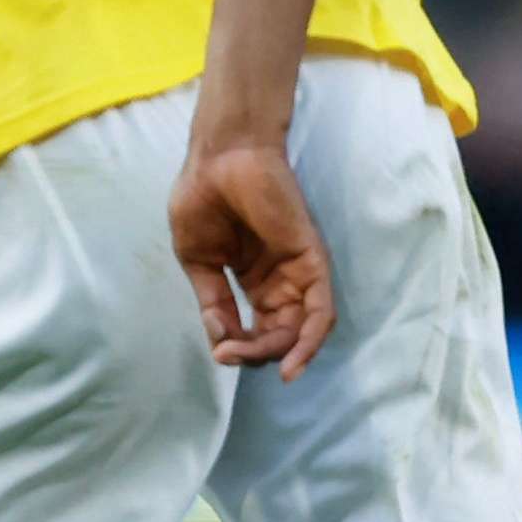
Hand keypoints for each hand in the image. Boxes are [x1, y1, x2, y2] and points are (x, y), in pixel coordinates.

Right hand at [170, 135, 336, 377]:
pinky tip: (291, 364)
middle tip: (228, 354)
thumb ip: (213, 300)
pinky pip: (321, 311)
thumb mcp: (199, 260)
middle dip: (255, 354)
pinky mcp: (312, 260)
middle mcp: (281, 282)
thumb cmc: (204, 198)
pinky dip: (310, 342)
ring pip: (300, 331)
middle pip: (280, 337)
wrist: (219, 158)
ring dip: (275, 352)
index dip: (238, 349)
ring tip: (247, 355)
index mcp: (255, 283)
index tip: (219, 352)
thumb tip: (220, 340)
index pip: (256, 332)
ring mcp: (299, 272)